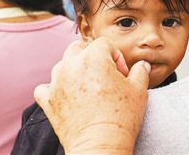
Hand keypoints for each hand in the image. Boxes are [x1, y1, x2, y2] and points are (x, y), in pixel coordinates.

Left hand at [34, 38, 150, 153]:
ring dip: (74, 71)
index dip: (116, 57)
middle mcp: (71, 65)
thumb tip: (143, 65)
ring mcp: (56, 82)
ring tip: (89, 88)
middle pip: (78, 48)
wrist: (100, 145)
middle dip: (92, 57)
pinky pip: (46, 86)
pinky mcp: (47, 100)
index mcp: (94, 57)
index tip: (122, 74)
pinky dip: (55, 89)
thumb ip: (140, 71)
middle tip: (105, 76)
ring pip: (62, 65)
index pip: (104, 44)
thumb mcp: (139, 90)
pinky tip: (68, 96)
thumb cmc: (121, 117)